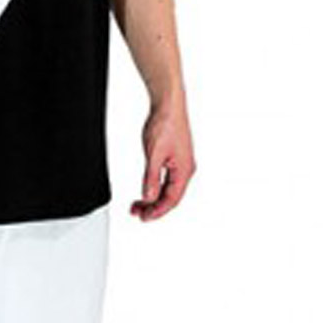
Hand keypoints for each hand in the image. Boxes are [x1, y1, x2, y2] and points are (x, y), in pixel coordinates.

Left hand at [131, 96, 195, 220]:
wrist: (168, 104)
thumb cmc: (166, 124)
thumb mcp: (153, 154)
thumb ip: (151, 178)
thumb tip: (148, 197)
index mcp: (184, 171)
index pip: (171, 200)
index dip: (157, 211)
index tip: (144, 217)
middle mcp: (186, 168)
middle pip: (171, 196)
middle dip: (153, 206)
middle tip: (137, 212)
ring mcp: (181, 162)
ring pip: (168, 187)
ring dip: (153, 196)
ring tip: (138, 203)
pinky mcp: (175, 156)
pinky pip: (167, 178)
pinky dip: (156, 185)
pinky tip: (148, 187)